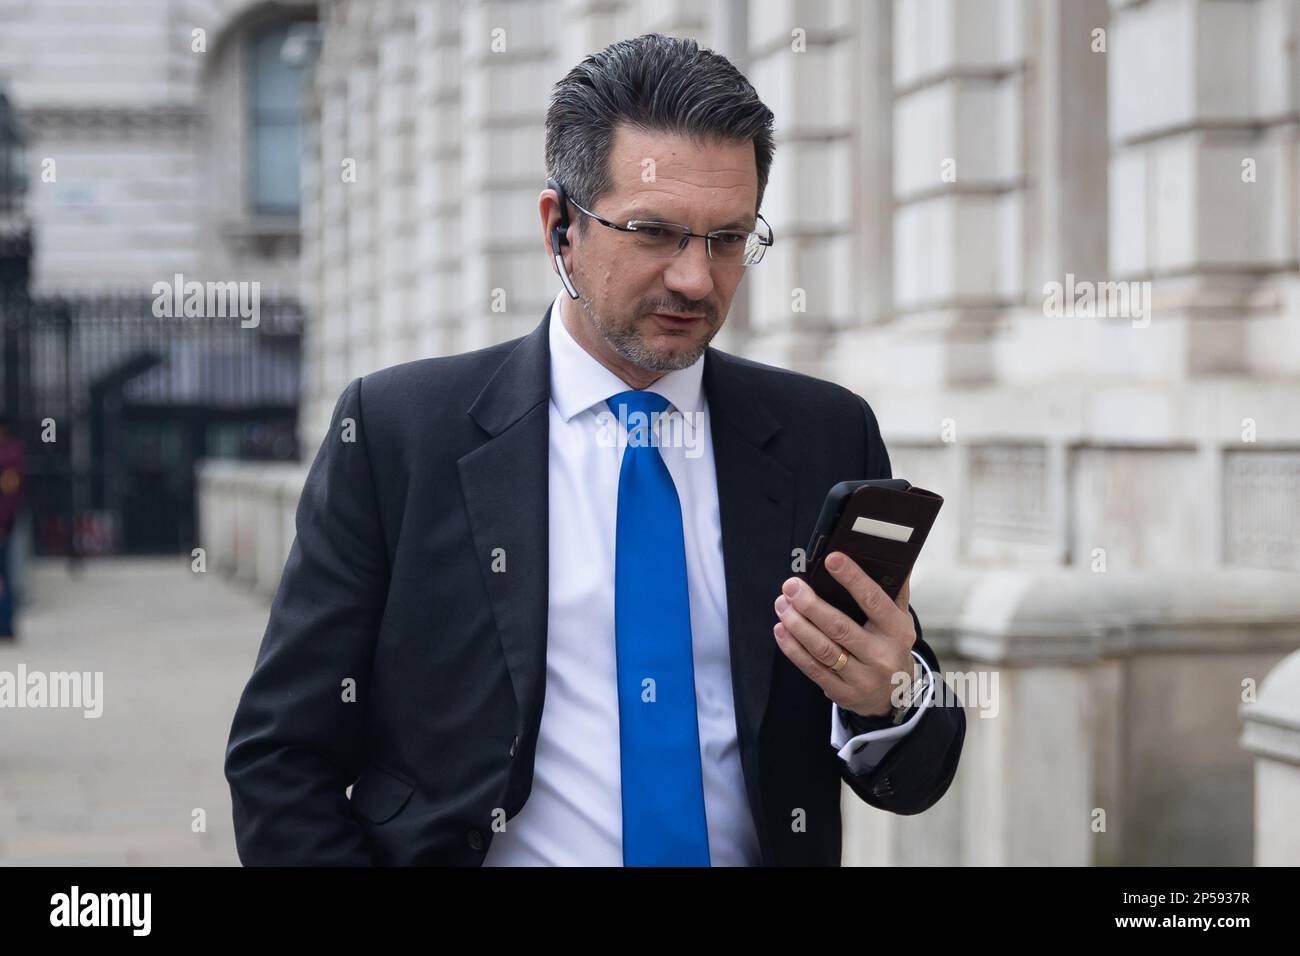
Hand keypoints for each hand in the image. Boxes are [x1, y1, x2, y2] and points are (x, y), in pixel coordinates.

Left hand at [772, 551, 916, 717]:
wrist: (894, 695)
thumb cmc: (891, 646)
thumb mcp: (900, 620)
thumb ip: (895, 590)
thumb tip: (895, 556)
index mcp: (897, 630)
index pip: (873, 600)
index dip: (852, 578)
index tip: (831, 559)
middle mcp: (881, 655)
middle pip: (839, 626)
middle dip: (810, 604)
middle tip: (791, 586)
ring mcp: (861, 677)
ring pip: (822, 648)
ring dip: (797, 624)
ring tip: (782, 604)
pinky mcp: (842, 692)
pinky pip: (812, 668)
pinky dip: (793, 648)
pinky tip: (781, 629)